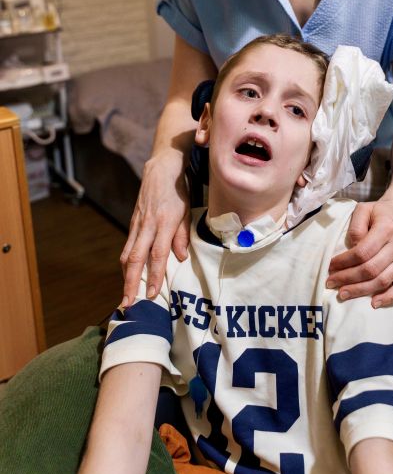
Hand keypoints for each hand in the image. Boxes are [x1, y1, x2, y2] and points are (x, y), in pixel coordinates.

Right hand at [120, 154, 190, 307]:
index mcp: (164, 223)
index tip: (151, 295)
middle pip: (136, 259)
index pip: (158, 254)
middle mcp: (147, 225)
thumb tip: (181, 259)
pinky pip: (127, 246)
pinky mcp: (133, 223)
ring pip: (127, 254)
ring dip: (125, 277)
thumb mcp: (186, 211)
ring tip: (126, 296)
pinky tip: (128, 275)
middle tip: (128, 304)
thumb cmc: (177, 192)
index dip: (155, 275)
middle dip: (131, 283)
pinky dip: (127, 264)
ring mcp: (137, 224)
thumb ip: (183, 236)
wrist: (161, 170)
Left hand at [328, 195, 392, 306]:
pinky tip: (374, 303)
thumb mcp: (364, 209)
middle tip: (331, 283)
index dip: (344, 262)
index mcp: (386, 228)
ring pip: (383, 280)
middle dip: (348, 279)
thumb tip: (350, 248)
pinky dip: (389, 297)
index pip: (363, 252)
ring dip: (361, 290)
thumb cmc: (381, 211)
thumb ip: (355, 227)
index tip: (330, 266)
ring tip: (343, 293)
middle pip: (371, 269)